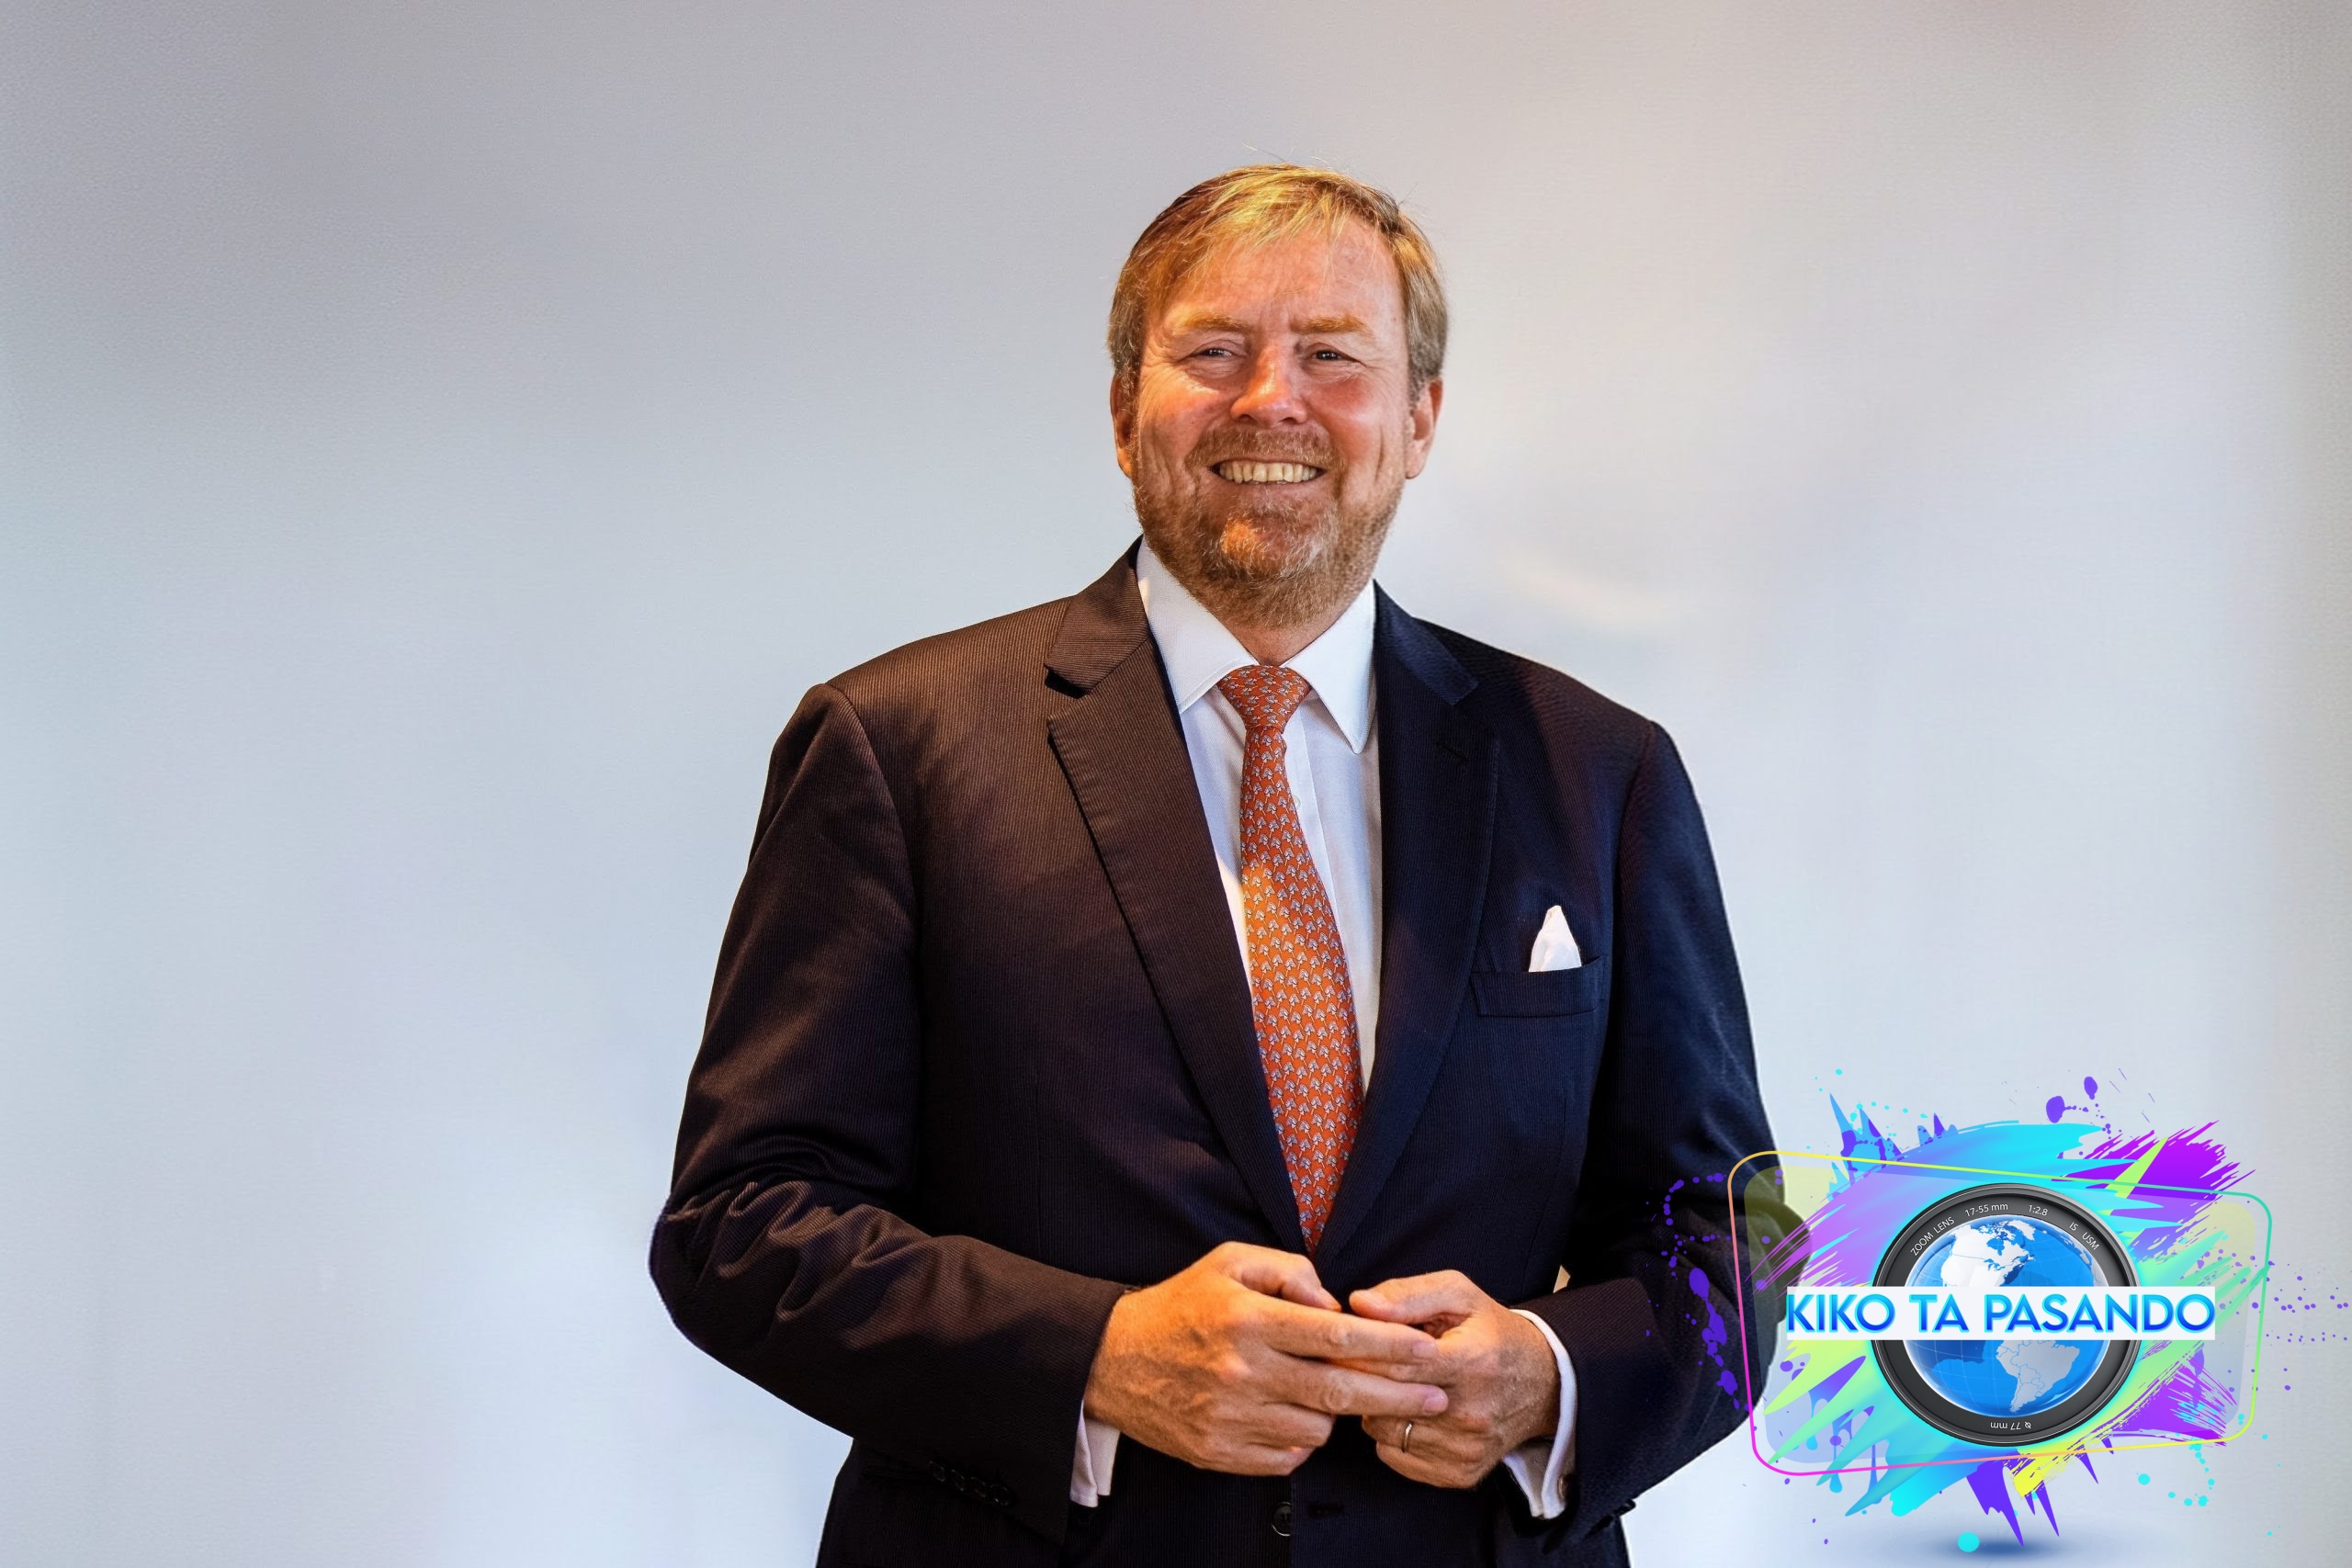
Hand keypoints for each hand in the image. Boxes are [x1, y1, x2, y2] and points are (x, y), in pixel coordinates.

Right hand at [1082, 1242, 1448, 1476]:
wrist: (1112, 1362)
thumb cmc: (1180, 1306)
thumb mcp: (1228, 1263)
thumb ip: (1289, 1271)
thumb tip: (1336, 1304)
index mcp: (1249, 1320)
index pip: (1337, 1337)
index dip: (1390, 1346)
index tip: (1427, 1351)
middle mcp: (1243, 1372)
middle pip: (1340, 1392)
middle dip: (1398, 1396)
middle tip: (1438, 1397)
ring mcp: (1231, 1418)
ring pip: (1318, 1428)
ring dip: (1339, 1413)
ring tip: (1334, 1394)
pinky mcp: (1220, 1453)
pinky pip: (1288, 1457)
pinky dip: (1302, 1440)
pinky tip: (1297, 1416)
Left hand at [1349, 1271, 1560, 1488]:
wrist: (1544, 1383)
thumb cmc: (1492, 1332)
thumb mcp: (1458, 1295)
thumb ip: (1408, 1295)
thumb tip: (1360, 1303)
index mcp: (1472, 1362)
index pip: (1396, 1364)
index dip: (1359, 1353)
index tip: (1337, 1341)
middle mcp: (1472, 1412)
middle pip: (1386, 1401)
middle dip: (1356, 1380)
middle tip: (1340, 1362)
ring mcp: (1466, 1448)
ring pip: (1383, 1431)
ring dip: (1373, 1407)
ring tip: (1385, 1384)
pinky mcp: (1460, 1473)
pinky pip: (1395, 1456)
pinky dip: (1389, 1434)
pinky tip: (1403, 1412)